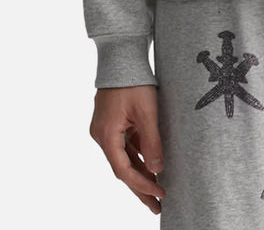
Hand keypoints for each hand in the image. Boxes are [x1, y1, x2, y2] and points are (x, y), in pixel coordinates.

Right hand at [89, 85, 165, 212]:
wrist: (121, 56)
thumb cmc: (133, 81)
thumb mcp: (147, 111)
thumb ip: (152, 141)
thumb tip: (156, 170)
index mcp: (107, 135)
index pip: (124, 170)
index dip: (142, 185)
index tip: (160, 194)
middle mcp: (102, 136)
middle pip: (122, 169)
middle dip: (140, 188)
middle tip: (157, 207)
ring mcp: (107, 130)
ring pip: (124, 159)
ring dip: (140, 174)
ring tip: (157, 192)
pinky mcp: (113, 124)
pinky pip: (126, 146)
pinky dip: (138, 158)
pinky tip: (151, 168)